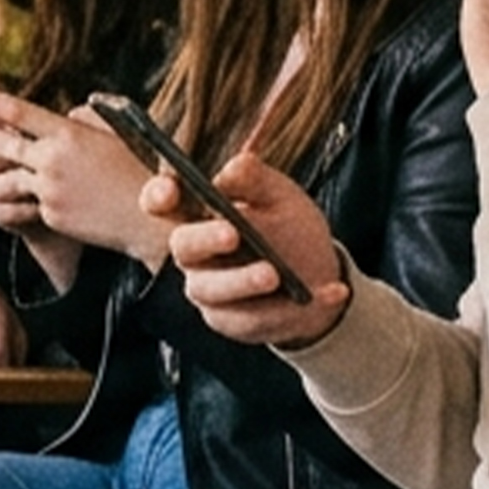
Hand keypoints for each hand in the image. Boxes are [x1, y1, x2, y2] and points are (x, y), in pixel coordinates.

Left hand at [0, 87, 163, 268]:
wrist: (152, 220)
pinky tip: (21, 193)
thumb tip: (63, 115)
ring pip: (6, 176)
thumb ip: (83, 121)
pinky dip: (24, 195)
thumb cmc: (138, 171)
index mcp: (69, 135)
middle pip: (2, 143)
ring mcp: (49, 190)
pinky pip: (27, 201)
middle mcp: (53, 161)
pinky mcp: (50, 215)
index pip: (17, 112)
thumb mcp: (114, 133)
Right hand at [159, 150, 347, 348]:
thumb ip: (257, 179)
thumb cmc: (289, 229)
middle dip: (205, 239)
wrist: (317, 275)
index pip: (160, 203)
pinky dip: (293, 309)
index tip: (172, 190)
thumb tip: (235, 166)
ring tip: (275, 275)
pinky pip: (254, 320)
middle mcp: (195, 255)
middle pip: (182, 247)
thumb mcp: (280, 196)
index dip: (158, 195)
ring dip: (242, 282)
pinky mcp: (231, 321)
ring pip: (210, 290)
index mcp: (198, 215)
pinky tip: (331, 292)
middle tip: (232, 234)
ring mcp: (209, 290)